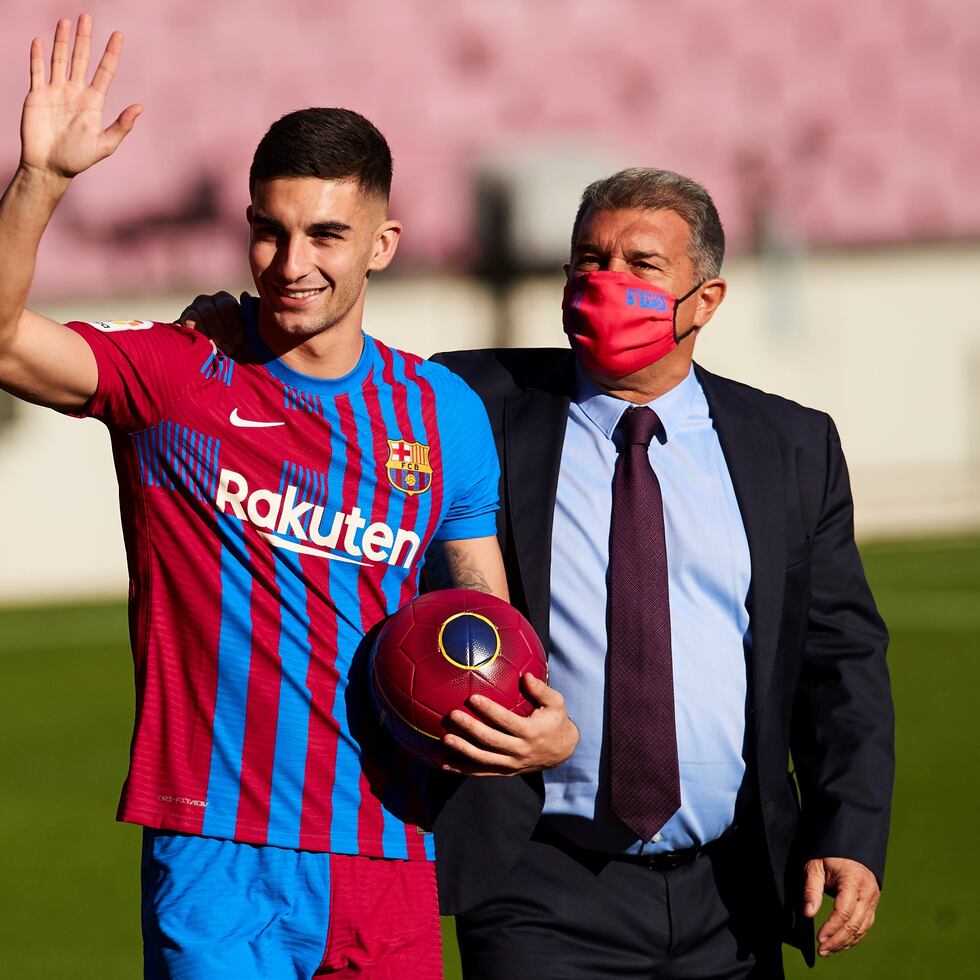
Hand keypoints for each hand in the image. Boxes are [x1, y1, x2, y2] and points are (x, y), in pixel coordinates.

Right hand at [21, 15, 140, 180]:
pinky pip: (37, 71)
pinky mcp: (37, 95)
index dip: (111, 53)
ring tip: (67, 22)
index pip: (104, 72)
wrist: (49, 168)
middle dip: (85, 39)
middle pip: (81, 59)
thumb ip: (121, 126)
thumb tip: (139, 107)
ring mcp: (55, 92)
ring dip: (62, 41)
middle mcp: (75, 93)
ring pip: (59, 59)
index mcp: (93, 103)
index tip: (118, 35)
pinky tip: (40, 41)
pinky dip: (37, 56)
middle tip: (88, 17)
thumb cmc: (78, 159)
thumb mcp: (105, 145)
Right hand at [177, 290, 249, 356]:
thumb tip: (244, 295)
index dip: (233, 324)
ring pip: (193, 318)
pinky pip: (180, 328)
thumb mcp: (249, 331)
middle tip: (229, 349)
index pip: (226, 306)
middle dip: (220, 333)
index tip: (239, 341)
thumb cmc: (238, 343)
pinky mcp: (179, 325)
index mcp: (223, 300)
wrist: (221, 355)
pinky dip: (190, 338)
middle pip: (209, 312)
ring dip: (206, 336)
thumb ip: (250, 314)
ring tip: (215, 352)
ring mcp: (190, 312)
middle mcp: (205, 302)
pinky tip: (200, 348)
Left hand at [440, 673, 578, 775]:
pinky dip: (463, 769)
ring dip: (463, 750)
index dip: (490, 710)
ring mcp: (512, 764)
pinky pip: (482, 772)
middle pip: (491, 740)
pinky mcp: (506, 772)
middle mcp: (521, 751)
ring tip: (446, 738)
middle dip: (471, 728)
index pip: (506, 721)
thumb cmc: (556, 721)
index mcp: (531, 732)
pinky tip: (444, 763)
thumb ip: (541, 690)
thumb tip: (526, 675)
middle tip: (453, 715)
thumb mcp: (556, 704)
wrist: (563, 752)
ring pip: (484, 759)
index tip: (473, 698)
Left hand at [804, 856, 880, 956]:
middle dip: (837, 940)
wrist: (848, 845)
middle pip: (854, 924)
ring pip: (861, 928)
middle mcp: (868, 892)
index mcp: (854, 881)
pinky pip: (865, 925)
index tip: (819, 939)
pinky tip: (841, 943)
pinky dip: (853, 937)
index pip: (844, 912)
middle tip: (821, 951)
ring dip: (845, 942)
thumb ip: (811, 889)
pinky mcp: (872, 904)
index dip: (831, 928)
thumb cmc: (828, 855)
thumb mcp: (815, 866)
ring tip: (827, 950)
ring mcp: (873, 899)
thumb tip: (808, 914)